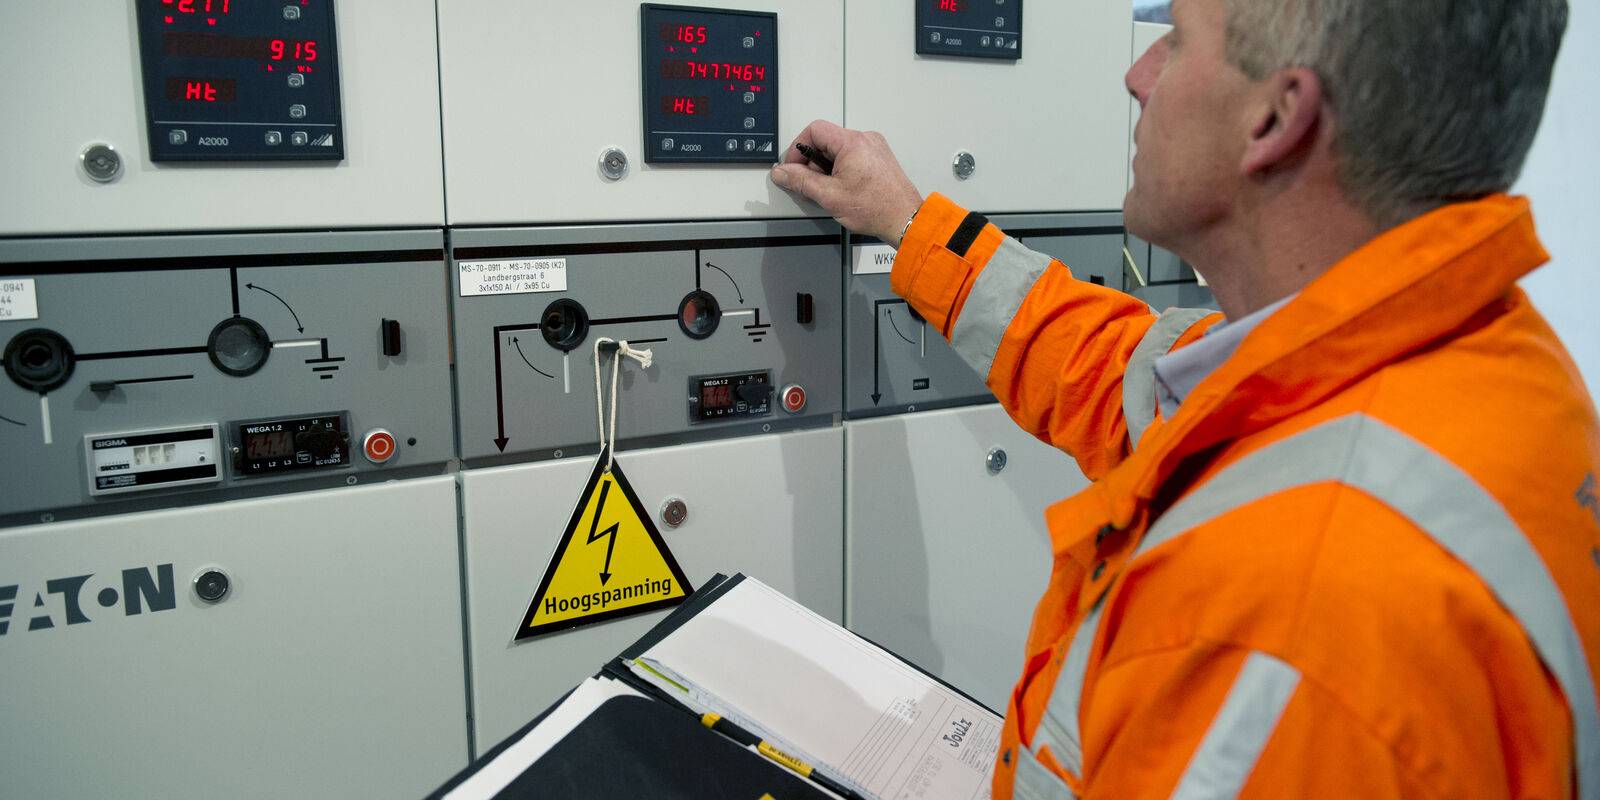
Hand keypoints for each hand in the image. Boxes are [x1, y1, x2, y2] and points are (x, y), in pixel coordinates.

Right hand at [770, 120, 924, 246]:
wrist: (904, 219)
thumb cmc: (876, 208)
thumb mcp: (829, 196)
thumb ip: (801, 181)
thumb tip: (782, 172)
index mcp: (852, 142)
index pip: (814, 130)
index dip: (798, 147)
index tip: (794, 167)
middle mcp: (865, 139)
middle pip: (826, 139)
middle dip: (813, 161)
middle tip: (811, 184)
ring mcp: (874, 147)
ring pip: (838, 149)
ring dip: (826, 167)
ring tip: (830, 190)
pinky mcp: (878, 158)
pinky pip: (852, 156)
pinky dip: (841, 169)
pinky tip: (843, 188)